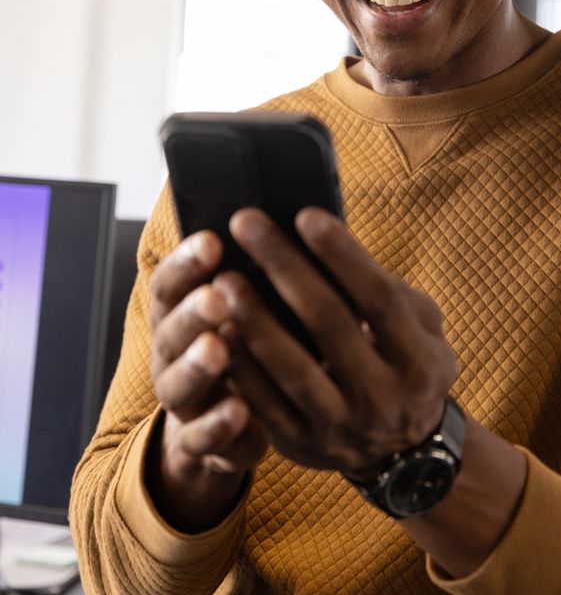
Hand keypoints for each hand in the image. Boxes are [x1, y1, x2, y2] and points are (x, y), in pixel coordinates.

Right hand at [147, 230, 267, 530]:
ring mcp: (181, 400)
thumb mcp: (243, 307)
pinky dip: (218, 425)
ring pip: (178, 384)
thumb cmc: (245, 344)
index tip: (213, 238)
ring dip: (198, 365)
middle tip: (217, 295)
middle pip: (171, 330)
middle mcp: (171, 354)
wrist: (220, 424)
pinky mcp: (198, 444)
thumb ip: (251, 275)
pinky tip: (239, 411)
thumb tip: (284, 221)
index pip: (171, 282)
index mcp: (178, 312)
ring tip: (218, 348)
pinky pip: (201, 438)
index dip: (187, 261)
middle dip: (193, 311)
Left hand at [214, 206, 456, 475]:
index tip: (305, 214)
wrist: (403, 450)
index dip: (343, 256)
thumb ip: (390, 288)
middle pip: (329, 322)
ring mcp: (342, 427)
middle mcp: (384, 397)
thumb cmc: (405, 359)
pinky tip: (220, 328)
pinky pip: (264, 404)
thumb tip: (332, 239)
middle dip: (285, 267)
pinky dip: (242, 365)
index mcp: (421, 361)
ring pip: (291, 367)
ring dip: (254, 318)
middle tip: (245, 223)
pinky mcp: (303, 445)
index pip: (380, 299)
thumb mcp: (423, 327)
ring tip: (224, 278)